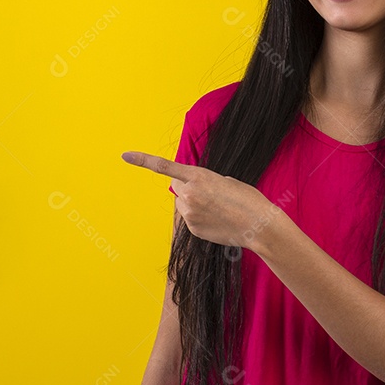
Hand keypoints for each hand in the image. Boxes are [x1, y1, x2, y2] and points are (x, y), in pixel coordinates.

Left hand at [120, 150, 283, 250]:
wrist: (259, 225)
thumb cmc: (247, 199)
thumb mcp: (225, 181)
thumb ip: (203, 182)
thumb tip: (190, 193)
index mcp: (198, 176)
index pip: (165, 167)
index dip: (143, 160)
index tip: (125, 155)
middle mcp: (189, 194)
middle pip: (178, 186)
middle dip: (189, 186)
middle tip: (212, 193)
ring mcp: (189, 213)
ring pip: (184, 203)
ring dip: (196, 203)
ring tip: (219, 208)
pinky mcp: (193, 229)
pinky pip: (191, 218)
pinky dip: (201, 217)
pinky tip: (219, 219)